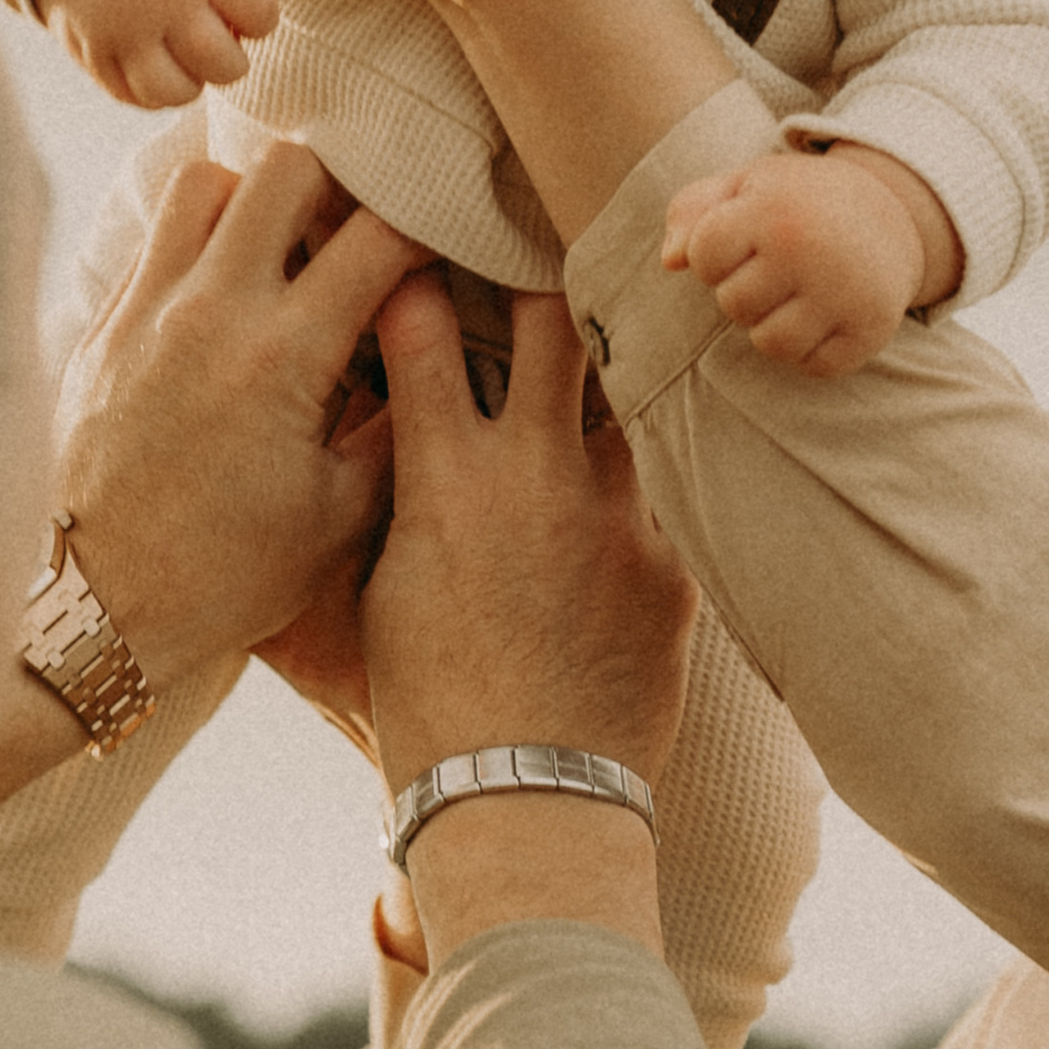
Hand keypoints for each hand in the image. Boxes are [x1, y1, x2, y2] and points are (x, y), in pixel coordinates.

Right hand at [24, 0, 277, 108]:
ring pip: (175, 93)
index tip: (242, 7)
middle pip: (223, 65)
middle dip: (228, 59)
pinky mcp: (89, 50)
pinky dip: (147, 89)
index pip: (261, 15)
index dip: (258, 16)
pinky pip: (130, 96)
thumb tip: (242, 32)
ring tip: (181, 59)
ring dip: (188, 82)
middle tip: (213, 38)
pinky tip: (149, 62)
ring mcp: (123, 29)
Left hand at [53, 142, 427, 686]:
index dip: (427, 227)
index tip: (443, 245)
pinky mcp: (100, 326)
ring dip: (256, 200)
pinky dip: (198, 243)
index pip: (379, 235)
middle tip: (357, 232)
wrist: (101, 612)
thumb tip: (429, 354)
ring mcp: (144, 310)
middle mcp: (209, 311)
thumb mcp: (341, 513)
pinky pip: (153, 239)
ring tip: (284, 253)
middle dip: (340, 183)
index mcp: (283, 356)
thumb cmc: (227, 576)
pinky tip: (224, 298)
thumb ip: (394, 419)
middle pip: (288, 166)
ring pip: (206, 180)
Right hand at [363, 279, 695, 787]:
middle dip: (533, 273)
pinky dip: (641, 472)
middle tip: (532, 246)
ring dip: (604, 365)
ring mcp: (616, 514)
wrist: (521, 802)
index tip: (415, 249)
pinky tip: (633, 468)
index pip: (421, 328)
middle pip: (546, 317)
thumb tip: (389, 429)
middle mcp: (536, 476)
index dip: (413, 276)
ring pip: (624, 387)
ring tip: (603, 336)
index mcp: (445, 479)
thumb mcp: (376, 588)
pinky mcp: (672, 562)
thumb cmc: (424, 704)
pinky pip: (662, 485)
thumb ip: (393, 493)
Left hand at [664, 145, 961, 373]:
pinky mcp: (872, 327)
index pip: (703, 257)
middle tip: (774, 269)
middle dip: (743, 290)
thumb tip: (670, 262)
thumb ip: (691, 210)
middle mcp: (809, 249)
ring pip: (771, 344)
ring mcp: (845, 292)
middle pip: (734, 304)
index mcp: (772, 207)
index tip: (741, 242)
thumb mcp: (745, 186)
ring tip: (792, 297)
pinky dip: (812, 351)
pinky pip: (815, 367)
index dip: (713, 255)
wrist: (893, 211)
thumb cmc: (797, 202)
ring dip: (772, 327)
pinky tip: (823, 317)